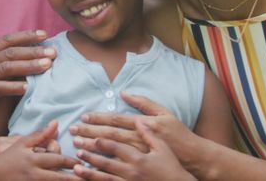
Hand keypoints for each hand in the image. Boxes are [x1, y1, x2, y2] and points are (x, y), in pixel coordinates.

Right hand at [0, 30, 54, 117]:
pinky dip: (13, 87)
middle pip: (13, 51)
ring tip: (47, 66)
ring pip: (9, 67)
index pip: (9, 39)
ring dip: (30, 66)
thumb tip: (15, 56)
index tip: (46, 34)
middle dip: (35, 51)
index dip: (28, 36)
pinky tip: (26, 88)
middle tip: (54, 51)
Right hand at [0, 121, 80, 179]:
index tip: (83, 164)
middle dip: (74, 178)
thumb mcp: (22, 144)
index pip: (57, 161)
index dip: (72, 163)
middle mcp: (33, 174)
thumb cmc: (8, 158)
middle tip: (88, 177)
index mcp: (34, 160)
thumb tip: (56, 122)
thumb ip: (41, 135)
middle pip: (58, 178)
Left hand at [72, 92, 202, 163]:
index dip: (98, 120)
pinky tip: (89, 171)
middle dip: (89, 135)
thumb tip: (125, 93)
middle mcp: (138, 147)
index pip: (115, 123)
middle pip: (108, 139)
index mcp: (143, 129)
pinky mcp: (135, 177)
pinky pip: (115, 176)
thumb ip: (145, 104)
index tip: (84, 117)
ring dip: (91, 154)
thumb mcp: (165, 115)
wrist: (192, 162)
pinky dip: (101, 174)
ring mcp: (137, 164)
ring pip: (109, 159)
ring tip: (77, 150)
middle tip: (73, 131)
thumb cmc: (179, 137)